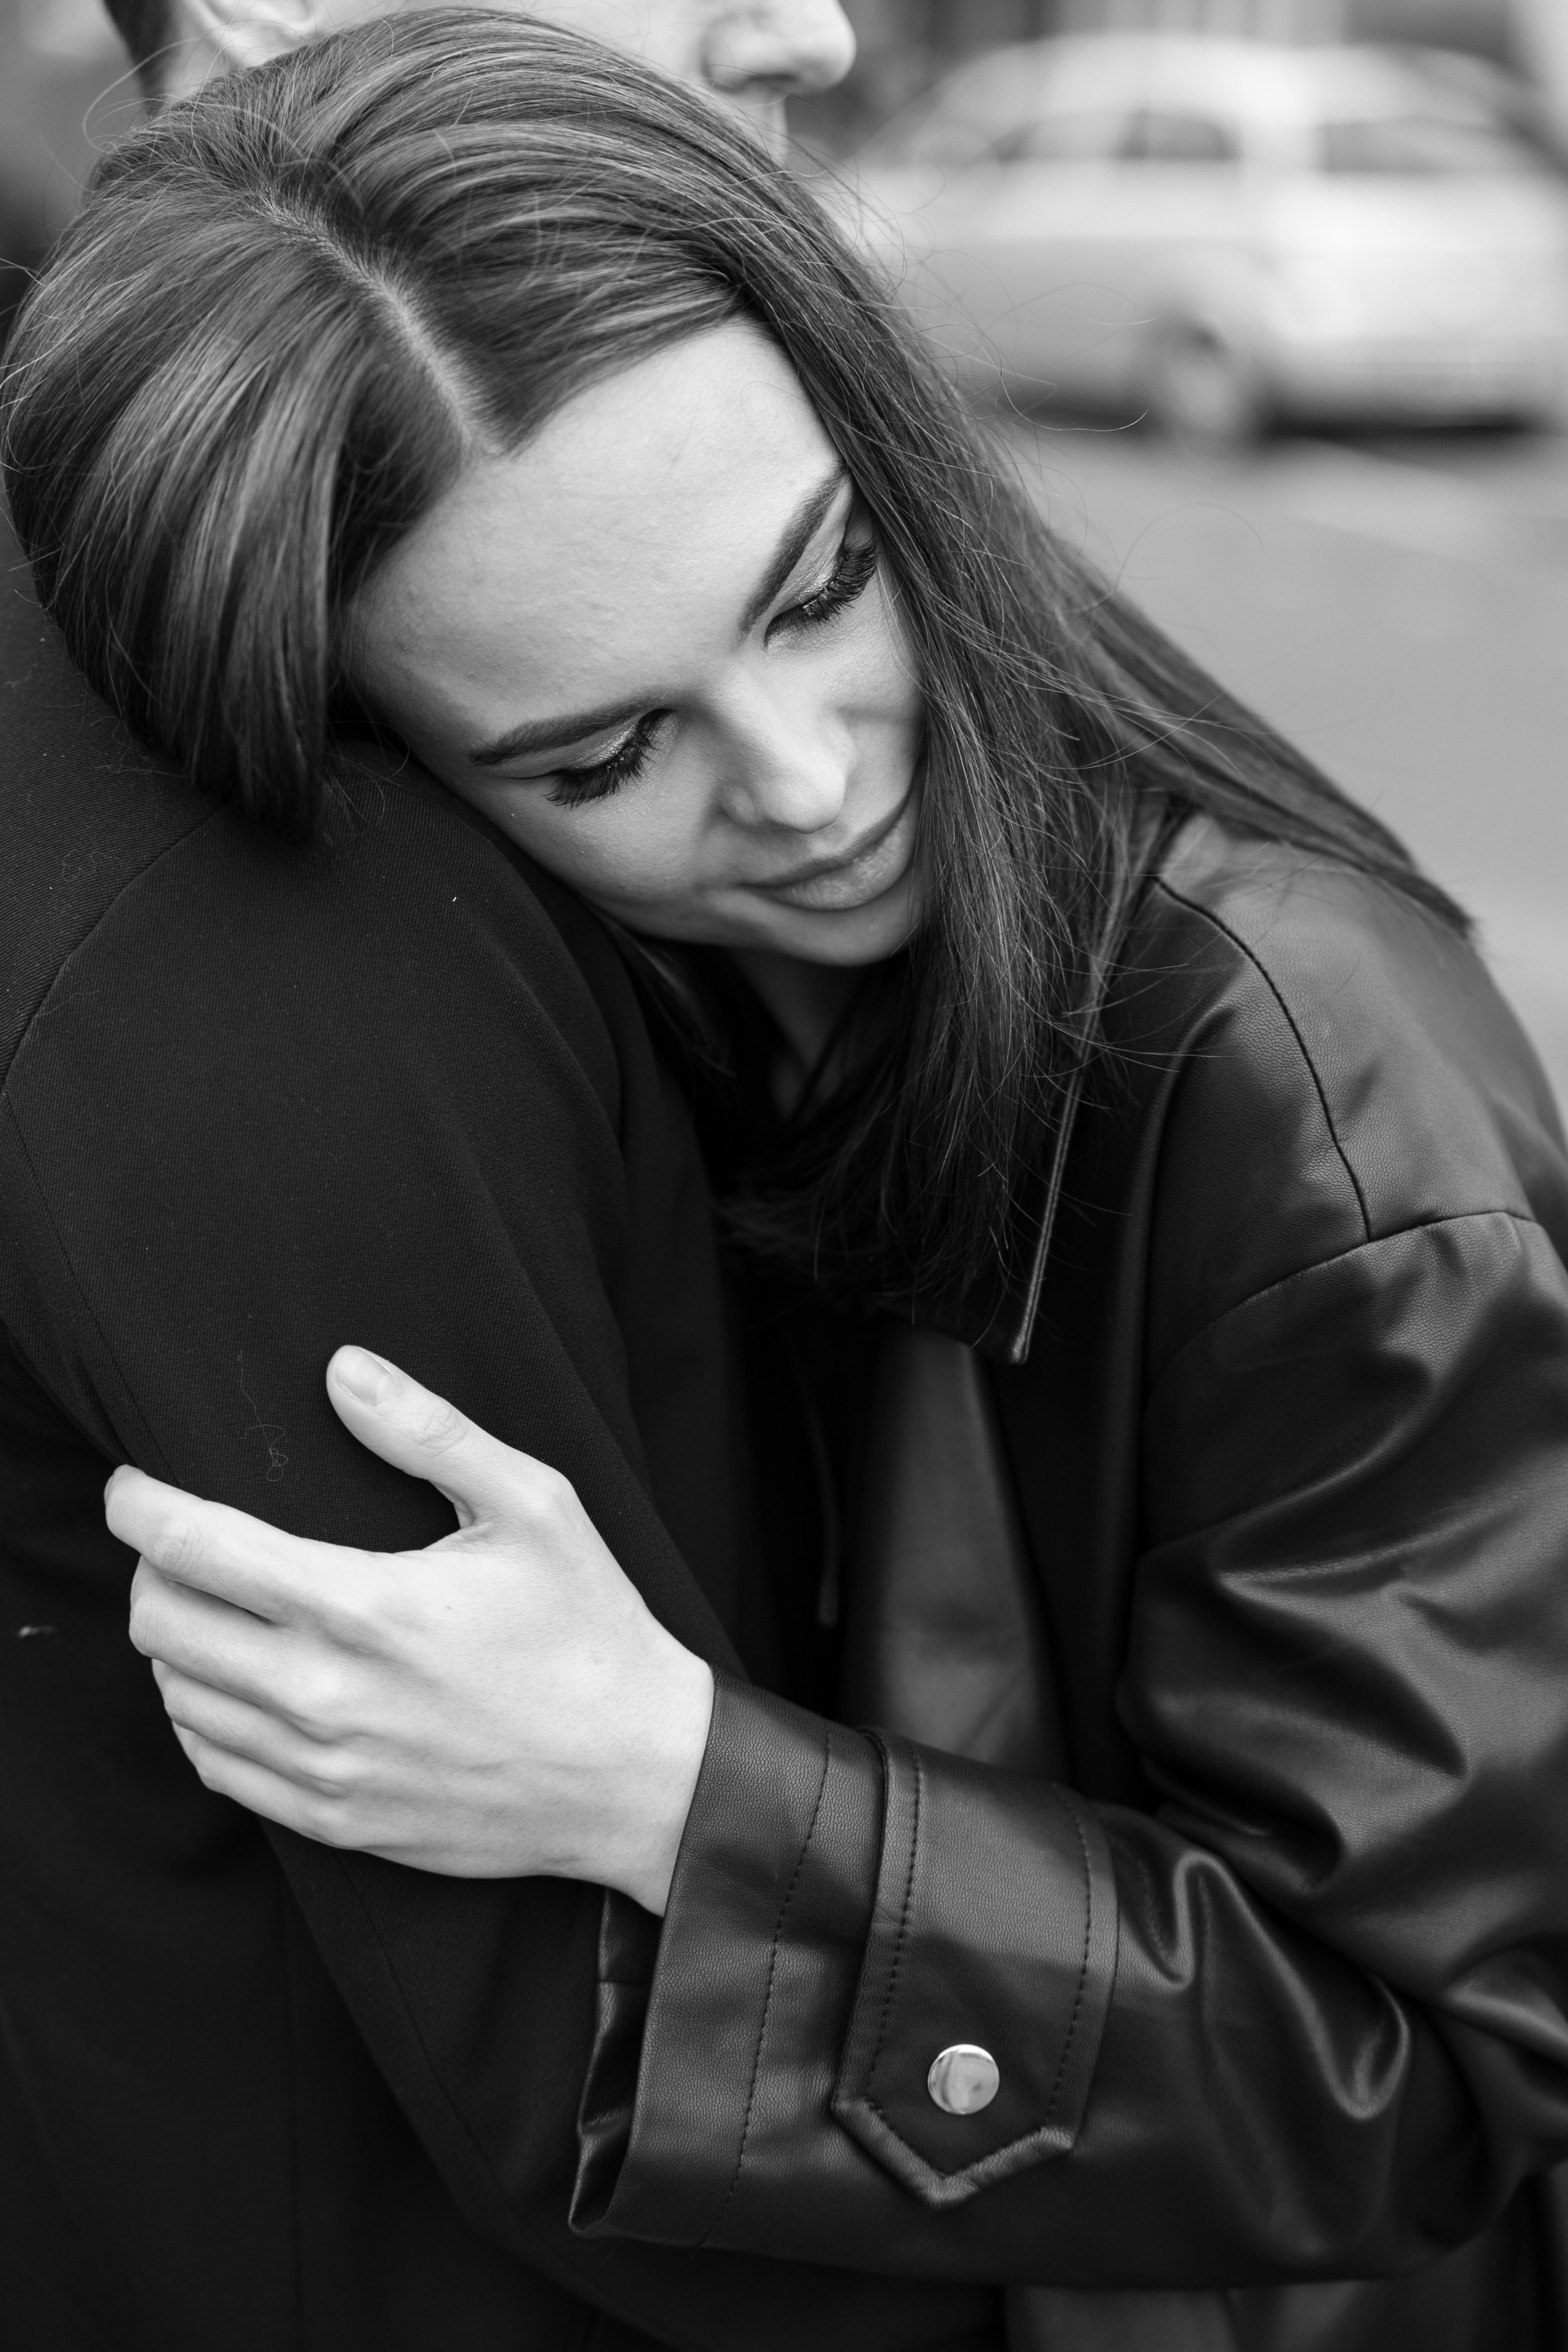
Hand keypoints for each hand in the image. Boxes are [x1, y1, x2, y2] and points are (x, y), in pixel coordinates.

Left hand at [108, 1349, 714, 1912]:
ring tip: (213, 1607)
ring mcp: (325, 1768)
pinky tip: (236, 1685)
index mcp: (365, 1606)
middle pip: (162, 1625)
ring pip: (178, 1699)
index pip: (195, 1550)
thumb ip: (429, 1432)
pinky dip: (201, 1717)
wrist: (637, 1774)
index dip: (140, 1508)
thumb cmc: (588, 1627)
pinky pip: (215, 1768)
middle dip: (148, 1571)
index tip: (131, 1485)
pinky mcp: (335, 1821)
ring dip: (174, 1644)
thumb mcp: (534, 1505)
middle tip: (178, 1543)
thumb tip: (342, 1368)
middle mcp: (327, 1696)